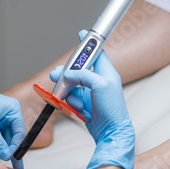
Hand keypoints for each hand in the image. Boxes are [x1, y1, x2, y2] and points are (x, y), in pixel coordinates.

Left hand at [0, 79, 25, 159]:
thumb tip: (5, 155)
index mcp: (12, 109)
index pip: (19, 131)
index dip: (16, 146)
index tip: (12, 157)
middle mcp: (8, 113)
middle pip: (14, 135)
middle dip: (12, 148)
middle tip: (14, 163)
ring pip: (5, 137)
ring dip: (5, 148)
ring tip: (8, 160)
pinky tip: (0, 153)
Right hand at [50, 51, 134, 168]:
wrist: (111, 132)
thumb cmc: (112, 109)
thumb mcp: (100, 85)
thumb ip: (83, 75)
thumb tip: (68, 74)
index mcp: (106, 73)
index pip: (96, 53)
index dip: (88, 45)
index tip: (81, 35)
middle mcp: (98, 82)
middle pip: (77, 70)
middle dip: (66, 74)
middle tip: (57, 76)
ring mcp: (90, 94)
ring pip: (71, 86)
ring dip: (69, 94)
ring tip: (75, 103)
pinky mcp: (83, 105)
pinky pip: (70, 99)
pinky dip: (71, 104)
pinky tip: (78, 110)